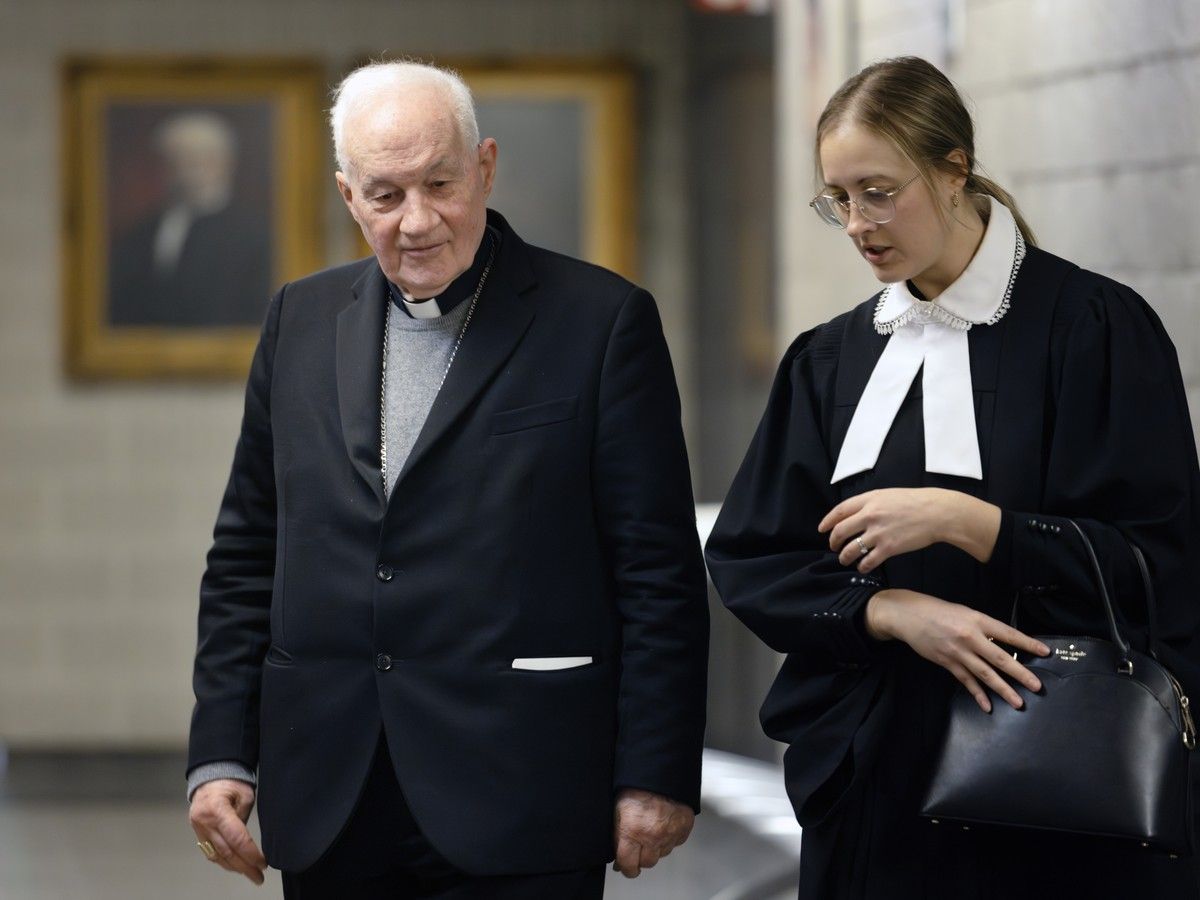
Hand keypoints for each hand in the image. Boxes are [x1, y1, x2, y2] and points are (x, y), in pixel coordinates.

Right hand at [189, 779, 266, 884]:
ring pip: (217, 855)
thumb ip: (244, 818)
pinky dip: (224, 861)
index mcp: (217, 810)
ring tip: (250, 874)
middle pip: (226, 852)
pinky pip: (210, 852)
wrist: (210, 776)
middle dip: (244, 867)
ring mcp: (198, 829)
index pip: (237, 839)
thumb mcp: (245, 794)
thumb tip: (248, 842)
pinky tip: (235, 865)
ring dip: (234, 867)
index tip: (263, 863)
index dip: (251, 854)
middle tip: (259, 877)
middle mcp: (205, 823)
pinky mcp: (198, 833)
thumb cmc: (231, 782)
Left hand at [612, 788, 694, 877]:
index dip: (625, 868)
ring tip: (650, 832)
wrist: (660, 770)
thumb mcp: (617, 810)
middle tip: (637, 847)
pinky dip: (669, 839)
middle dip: (640, 858)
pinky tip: (663, 827)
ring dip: (655, 848)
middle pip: (647, 863)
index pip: (629, 865)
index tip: (625, 867)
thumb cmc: (637, 785)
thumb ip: (617, 835)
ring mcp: (671, 834)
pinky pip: (675, 842)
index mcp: (633, 832)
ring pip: (662, 854)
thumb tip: (617, 854)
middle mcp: (653, 837)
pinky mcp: (684, 828)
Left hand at [819, 488, 999, 572]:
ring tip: (845, 559)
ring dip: (844, 556)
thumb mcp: (888, 495)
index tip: (822, 529)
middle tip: (833, 547)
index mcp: (869, 500)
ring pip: (850, 549)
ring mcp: (878, 532)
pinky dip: (862, 566)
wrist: (937, 512)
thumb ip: (870, 503)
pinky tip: (863, 567)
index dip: (828, 521)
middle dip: (833, 541)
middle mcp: (870, 515)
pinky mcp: (889, 548)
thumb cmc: (915, 502)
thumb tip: (856, 513)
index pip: (839, 511)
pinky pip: (868, 561)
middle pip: (840, 531)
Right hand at [866, 588, 1049, 711]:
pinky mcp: (947, 663)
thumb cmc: (936, 610)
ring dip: (1003, 690)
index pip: (1008, 634)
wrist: (907, 615)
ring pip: (985, 674)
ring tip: (1018, 702)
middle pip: (1000, 658)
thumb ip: (981, 627)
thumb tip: (1001, 643)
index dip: (1027, 643)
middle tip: (1037, 686)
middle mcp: (970, 637)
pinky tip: (988, 706)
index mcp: (977, 620)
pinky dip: (978, 694)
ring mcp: (959, 652)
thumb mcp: (963, 612)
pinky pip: (966, 681)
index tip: (1045, 652)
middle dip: (1021, 674)